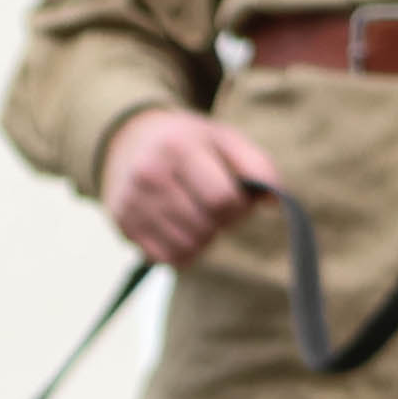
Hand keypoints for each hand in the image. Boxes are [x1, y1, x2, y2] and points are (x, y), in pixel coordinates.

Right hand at [97, 107, 282, 265]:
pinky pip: (167, 259)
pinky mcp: (123, 224)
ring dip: (203, 239)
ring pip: (187, 248)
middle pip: (205, 228)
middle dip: (221, 223)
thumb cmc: (191, 143)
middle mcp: (148, 175)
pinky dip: (183, 251)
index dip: (238, 206)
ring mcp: (131, 202)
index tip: (234, 196)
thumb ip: (258, 166)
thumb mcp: (225, 139)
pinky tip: (181, 227)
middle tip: (215, 205)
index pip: (222, 200)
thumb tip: (274, 202)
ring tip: (198, 214)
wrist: (131, 140)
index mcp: (178, 149)